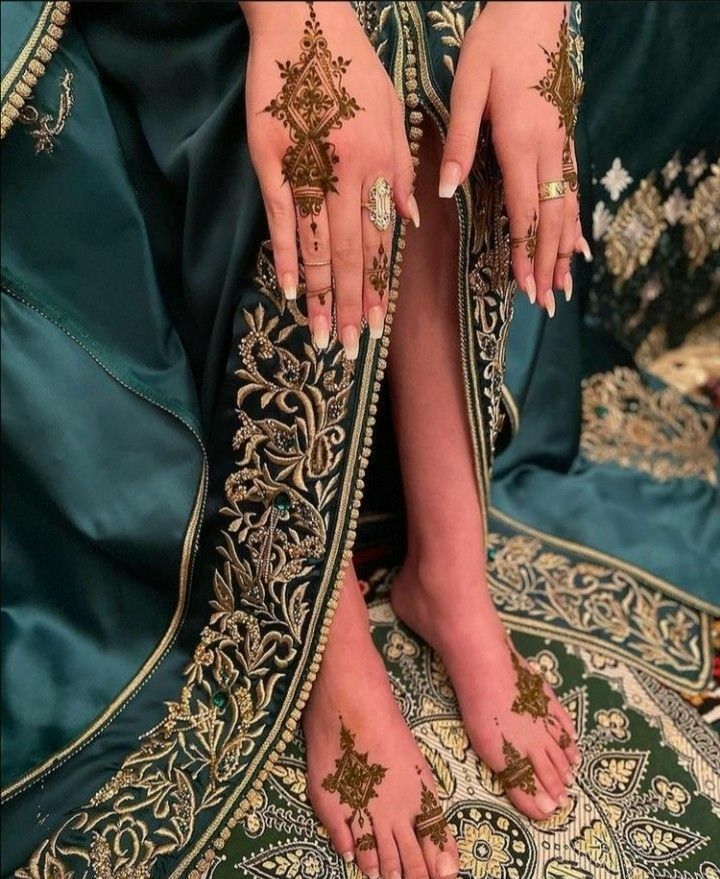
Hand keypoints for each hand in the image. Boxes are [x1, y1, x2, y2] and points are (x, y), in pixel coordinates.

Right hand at [243, 1, 417, 354]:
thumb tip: (413, 222)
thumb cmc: (353, 64)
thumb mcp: (395, 111)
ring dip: (324, 296)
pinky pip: (281, 217)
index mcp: (382, 163)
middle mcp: (350, 172)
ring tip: (325, 338)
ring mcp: (308, 166)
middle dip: (355, 307)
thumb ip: (403, 170)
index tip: (378, 325)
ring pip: (319, 244)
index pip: (382, 239)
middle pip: (353, 253)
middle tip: (353, 351)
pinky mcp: (270, 158)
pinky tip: (292, 293)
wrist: (304, 16)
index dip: (379, 286)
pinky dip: (287, 257)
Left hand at [439, 1, 590, 315]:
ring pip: (567, 207)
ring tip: (564, 288)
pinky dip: (576, 221)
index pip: (525, 209)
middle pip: (551, 218)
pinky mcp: (563, 138)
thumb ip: (459, 140)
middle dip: (547, 263)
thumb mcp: (468, 85)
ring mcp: (561, 145)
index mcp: (521, 141)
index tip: (523, 286)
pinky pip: (572, 188)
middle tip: (545, 303)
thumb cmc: (496, 44)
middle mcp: (548, 149)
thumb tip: (446, 191)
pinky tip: (579, 245)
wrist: (535, 8)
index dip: (524, 251)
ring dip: (564, 251)